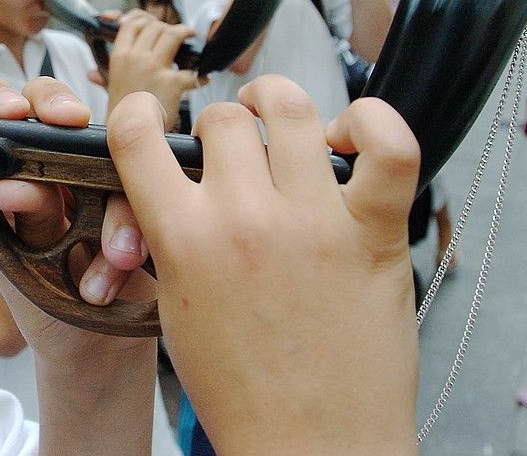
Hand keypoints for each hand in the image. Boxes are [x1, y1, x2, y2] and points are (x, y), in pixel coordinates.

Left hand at [0, 76, 157, 454]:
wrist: (95, 357)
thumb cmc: (47, 308)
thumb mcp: (26, 267)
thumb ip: (23, 219)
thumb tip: (7, 181)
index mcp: (12, 174)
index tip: (10, 115)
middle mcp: (53, 167)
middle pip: (54, 108)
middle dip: (61, 112)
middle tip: (69, 120)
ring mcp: (98, 178)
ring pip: (108, 151)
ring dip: (114, 204)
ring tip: (111, 260)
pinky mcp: (140, 199)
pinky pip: (146, 188)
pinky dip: (138, 228)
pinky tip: (127, 266)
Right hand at [106, 9, 199, 130]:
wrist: (128, 136)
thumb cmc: (119, 116)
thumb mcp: (108, 92)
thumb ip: (103, 78)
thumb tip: (91, 74)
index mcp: (119, 57)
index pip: (132, 23)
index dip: (144, 18)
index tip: (154, 22)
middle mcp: (134, 58)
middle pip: (155, 26)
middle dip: (167, 27)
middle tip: (176, 35)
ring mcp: (152, 68)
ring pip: (172, 34)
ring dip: (184, 33)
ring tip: (190, 37)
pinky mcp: (171, 82)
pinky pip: (191, 70)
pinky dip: (200, 75)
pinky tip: (202, 79)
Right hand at [108, 75, 420, 453]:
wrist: (310, 448)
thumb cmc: (242, 390)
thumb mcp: (175, 307)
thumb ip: (172, 234)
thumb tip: (183, 181)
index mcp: (183, 240)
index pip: (138, 133)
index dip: (140, 114)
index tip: (151, 117)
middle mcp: (244, 219)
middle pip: (222, 119)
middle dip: (222, 128)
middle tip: (236, 152)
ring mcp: (314, 222)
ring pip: (292, 111)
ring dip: (280, 106)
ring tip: (285, 123)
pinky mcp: (374, 234)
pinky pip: (388, 146)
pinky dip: (373, 122)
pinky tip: (351, 139)